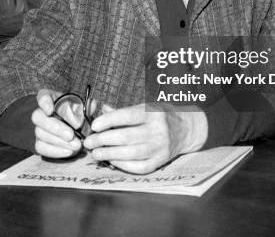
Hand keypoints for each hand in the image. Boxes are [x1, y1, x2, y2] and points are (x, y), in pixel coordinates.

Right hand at [31, 89, 82, 157]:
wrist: (75, 131)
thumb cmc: (77, 115)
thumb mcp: (82, 109)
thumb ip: (86, 106)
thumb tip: (92, 104)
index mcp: (50, 99)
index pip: (43, 96)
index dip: (44, 103)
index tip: (50, 110)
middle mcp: (41, 112)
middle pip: (38, 117)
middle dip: (55, 127)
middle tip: (70, 135)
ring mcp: (38, 128)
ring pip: (41, 134)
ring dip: (59, 141)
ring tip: (76, 145)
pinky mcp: (39, 143)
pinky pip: (42, 148)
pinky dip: (56, 151)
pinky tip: (69, 152)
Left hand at [83, 104, 207, 173]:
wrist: (186, 129)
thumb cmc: (159, 116)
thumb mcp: (144, 107)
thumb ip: (122, 111)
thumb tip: (99, 110)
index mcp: (153, 113)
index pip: (128, 116)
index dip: (109, 120)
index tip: (94, 125)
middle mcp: (159, 130)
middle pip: (126, 137)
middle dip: (103, 140)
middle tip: (88, 142)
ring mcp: (160, 148)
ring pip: (131, 153)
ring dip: (109, 154)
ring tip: (95, 152)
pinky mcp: (161, 161)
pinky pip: (139, 166)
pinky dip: (122, 165)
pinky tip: (111, 160)